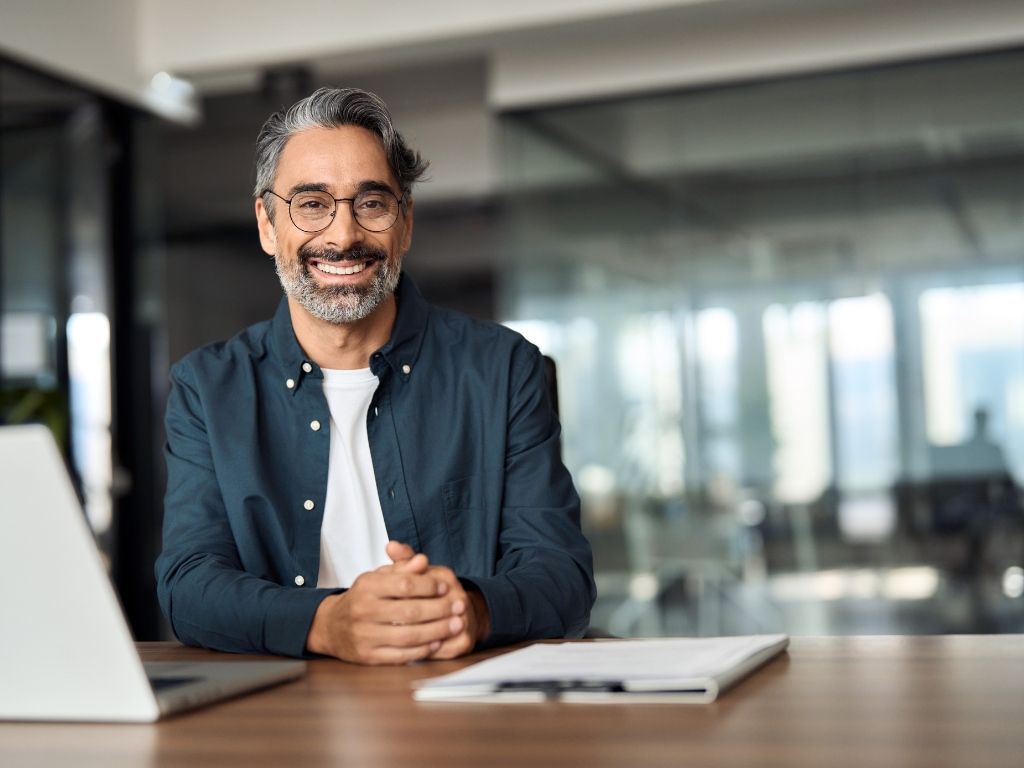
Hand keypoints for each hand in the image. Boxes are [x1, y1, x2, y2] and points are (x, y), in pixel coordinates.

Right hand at [305, 547, 465, 664]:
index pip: (404, 584)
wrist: (331, 626)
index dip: (428, 586)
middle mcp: (364, 610)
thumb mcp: (377, 577)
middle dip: (440, 609)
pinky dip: (422, 649)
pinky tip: (437, 642)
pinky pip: (401, 654)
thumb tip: (423, 560)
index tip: (445, 586)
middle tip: (460, 605)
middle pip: (410, 612)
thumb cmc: (362, 598)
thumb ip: (401, 568)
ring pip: (408, 635)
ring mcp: (365, 636)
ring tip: (455, 624)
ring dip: (437, 631)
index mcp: (367, 586)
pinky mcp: (368, 656)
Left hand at [386, 542, 490, 659]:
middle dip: (395, 619)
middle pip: (420, 610)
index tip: (375, 603)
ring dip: (406, 637)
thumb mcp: (417, 573)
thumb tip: (391, 545)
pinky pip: (439, 650)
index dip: (393, 596)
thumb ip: (404, 560)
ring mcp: (464, 621)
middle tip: (375, 624)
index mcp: (445, 577)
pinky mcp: (464, 643)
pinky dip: (419, 652)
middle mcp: (459, 598)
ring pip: (431, 633)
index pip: (414, 586)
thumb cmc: (431, 592)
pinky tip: (401, 651)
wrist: (460, 613)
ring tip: (385, 638)